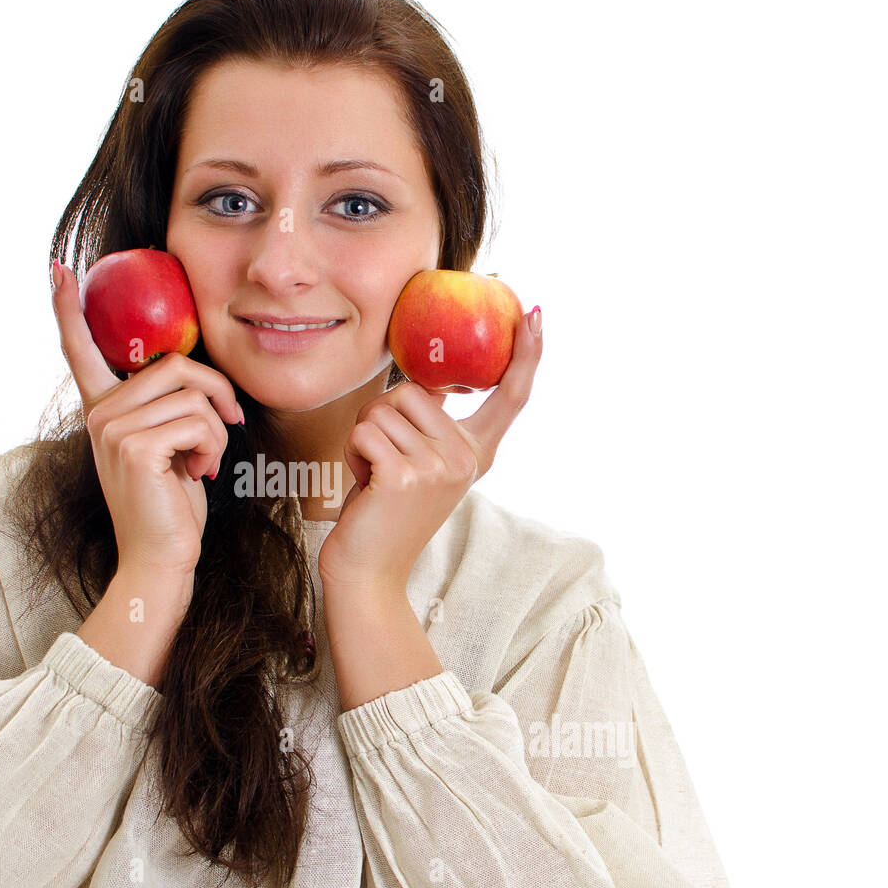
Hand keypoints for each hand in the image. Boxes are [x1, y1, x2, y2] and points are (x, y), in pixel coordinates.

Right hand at [51, 259, 242, 578]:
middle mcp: (100, 415)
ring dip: (216, 430)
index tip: (58, 270)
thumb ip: (168, 409)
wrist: (160, 558)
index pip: (80, 352)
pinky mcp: (133, 446)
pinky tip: (198, 474)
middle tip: (229, 424)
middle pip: (175, 365)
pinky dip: (212, 447)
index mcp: (104, 411)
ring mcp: (112, 429)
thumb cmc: (170, 506)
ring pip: (192, 395)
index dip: (69, 309)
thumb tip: (195, 379)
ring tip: (203, 462)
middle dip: (216, 393)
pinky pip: (197, 420)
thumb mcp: (168, 446)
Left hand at [318, 307, 542, 593]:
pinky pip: (364, 431)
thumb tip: (432, 385)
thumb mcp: (421, 465)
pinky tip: (364, 485)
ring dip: (364, 439)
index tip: (534, 315)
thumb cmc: (384, 513)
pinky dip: (352, 453)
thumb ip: (432, 429)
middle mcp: (465, 459)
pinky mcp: (404, 475)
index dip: (525, 354)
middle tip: (385, 462)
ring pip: (383, 409)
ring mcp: (438, 468)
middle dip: (382, 418)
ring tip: (375, 476)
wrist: (369, 572)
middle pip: (413, 391)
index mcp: (476, 454)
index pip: (510, 396)